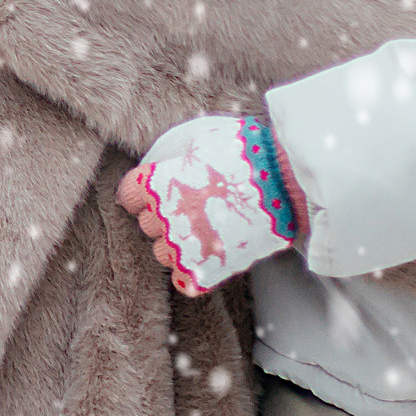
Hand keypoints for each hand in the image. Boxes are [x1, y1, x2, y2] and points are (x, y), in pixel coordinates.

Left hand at [114, 115, 299, 294]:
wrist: (286, 181)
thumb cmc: (245, 152)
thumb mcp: (200, 135)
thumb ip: (173, 150)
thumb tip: (160, 159)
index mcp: (158, 183)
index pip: (128, 195)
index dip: (140, 194)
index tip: (153, 193)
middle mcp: (165, 216)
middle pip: (146, 224)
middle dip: (162, 216)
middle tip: (190, 206)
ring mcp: (185, 245)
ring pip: (162, 253)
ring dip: (176, 243)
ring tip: (201, 231)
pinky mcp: (208, 268)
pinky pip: (185, 280)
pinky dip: (191, 274)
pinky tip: (204, 260)